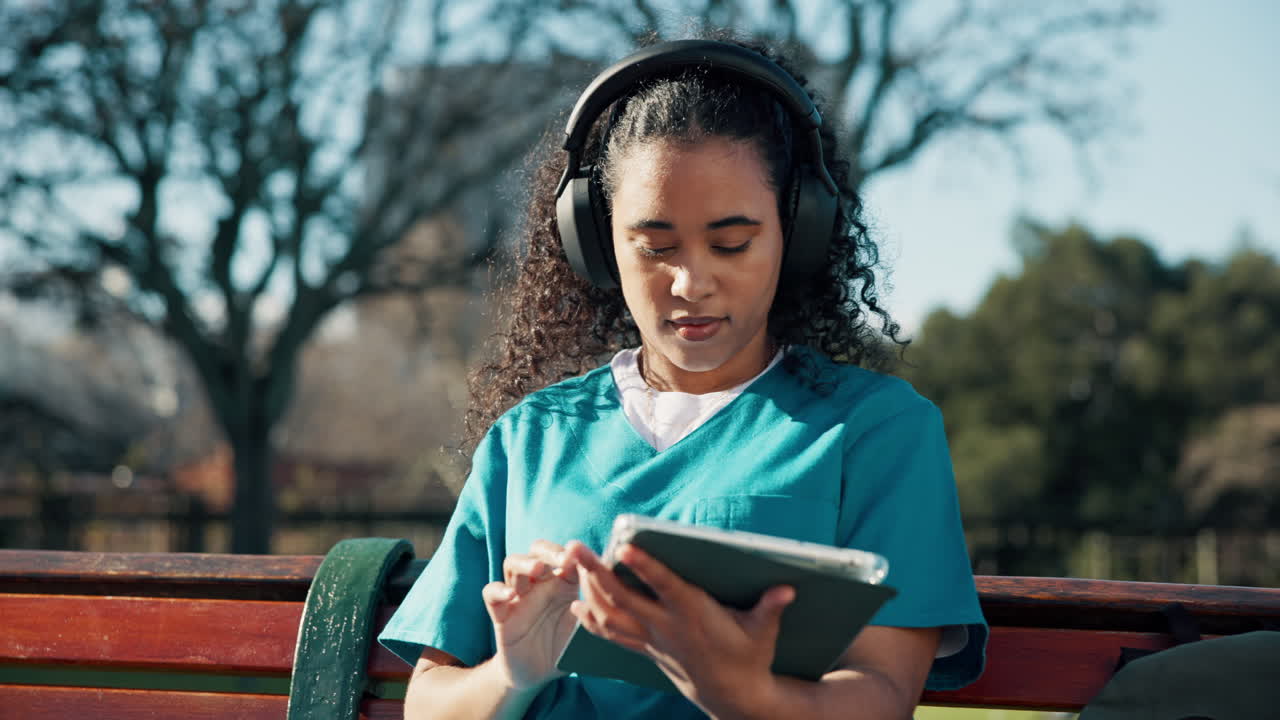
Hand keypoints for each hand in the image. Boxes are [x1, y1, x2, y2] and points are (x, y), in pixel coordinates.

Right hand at [483, 539, 581, 690]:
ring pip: (512, 564)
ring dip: (524, 562)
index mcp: (562, 582)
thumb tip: (617, 592)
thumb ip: (596, 609)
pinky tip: (510, 594)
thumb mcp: (585, 627)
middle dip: (549, 550)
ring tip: (537, 568)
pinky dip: (498, 590)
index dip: (573, 552)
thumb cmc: (565, 646)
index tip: (583, 555)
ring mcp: (518, 596)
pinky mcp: (501, 613)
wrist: (539, 675)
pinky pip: (491, 593)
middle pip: (537, 551)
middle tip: (563, 558)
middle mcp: (539, 583)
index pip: (565, 555)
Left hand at [566, 541, 793, 718]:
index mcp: (694, 615)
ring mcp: (652, 640)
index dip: (645, 568)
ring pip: (609, 615)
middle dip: (595, 573)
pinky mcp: (646, 649)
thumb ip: (771, 607)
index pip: (665, 587)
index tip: (625, 547)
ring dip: (587, 590)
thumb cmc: (749, 656)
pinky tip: (577, 604)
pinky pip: (611, 634)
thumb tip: (787, 589)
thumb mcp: (763, 632)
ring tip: (573, 562)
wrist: (732, 695)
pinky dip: (592, 619)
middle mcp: (666, 627)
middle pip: (622, 599)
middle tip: (575, 547)